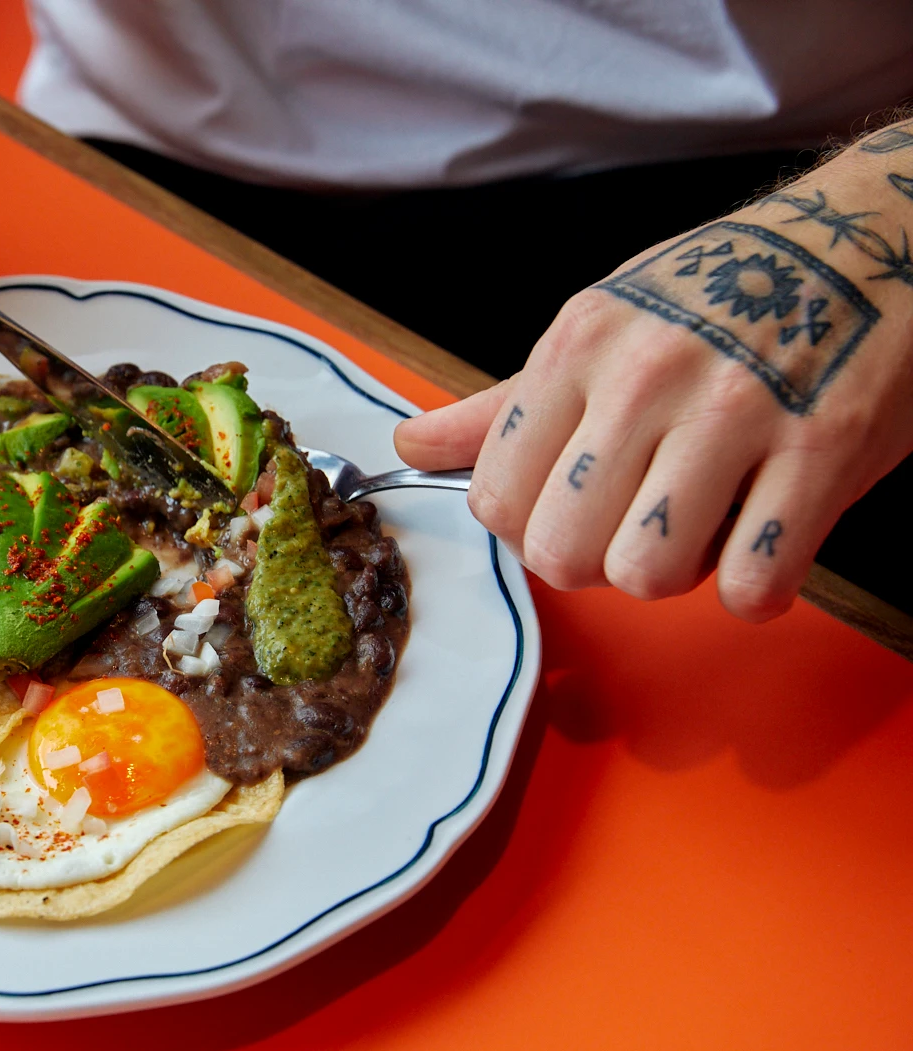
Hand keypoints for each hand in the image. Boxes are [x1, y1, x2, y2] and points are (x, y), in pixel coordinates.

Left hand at [395, 125, 912, 621]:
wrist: (877, 236)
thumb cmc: (723, 293)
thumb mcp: (601, 326)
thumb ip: (504, 405)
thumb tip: (411, 446)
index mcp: (579, 348)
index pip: (495, 497)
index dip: (527, 528)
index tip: (565, 511)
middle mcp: (647, 378)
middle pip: (562, 551)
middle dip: (594, 562)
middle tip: (635, 528)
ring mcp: (739, 415)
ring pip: (647, 574)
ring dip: (675, 576)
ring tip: (704, 528)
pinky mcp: (824, 452)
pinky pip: (753, 582)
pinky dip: (756, 588)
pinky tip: (765, 544)